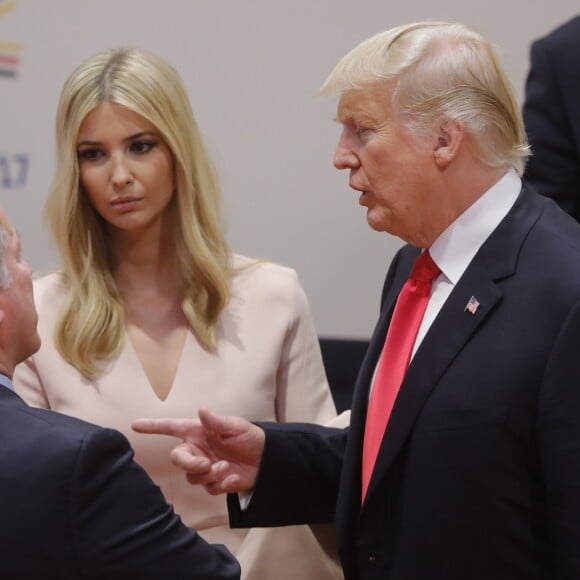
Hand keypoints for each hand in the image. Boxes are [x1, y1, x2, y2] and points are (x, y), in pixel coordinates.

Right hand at [132, 408, 264, 494]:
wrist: (267, 459)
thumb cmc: (251, 437)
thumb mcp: (236, 426)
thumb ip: (216, 421)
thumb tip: (201, 410)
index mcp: (199, 432)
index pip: (171, 428)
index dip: (153, 426)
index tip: (134, 425)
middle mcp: (198, 449)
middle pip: (177, 459)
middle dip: (189, 464)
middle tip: (206, 465)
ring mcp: (205, 467)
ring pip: (192, 476)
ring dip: (209, 474)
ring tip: (226, 467)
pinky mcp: (214, 482)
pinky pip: (208, 488)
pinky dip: (220, 483)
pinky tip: (232, 477)